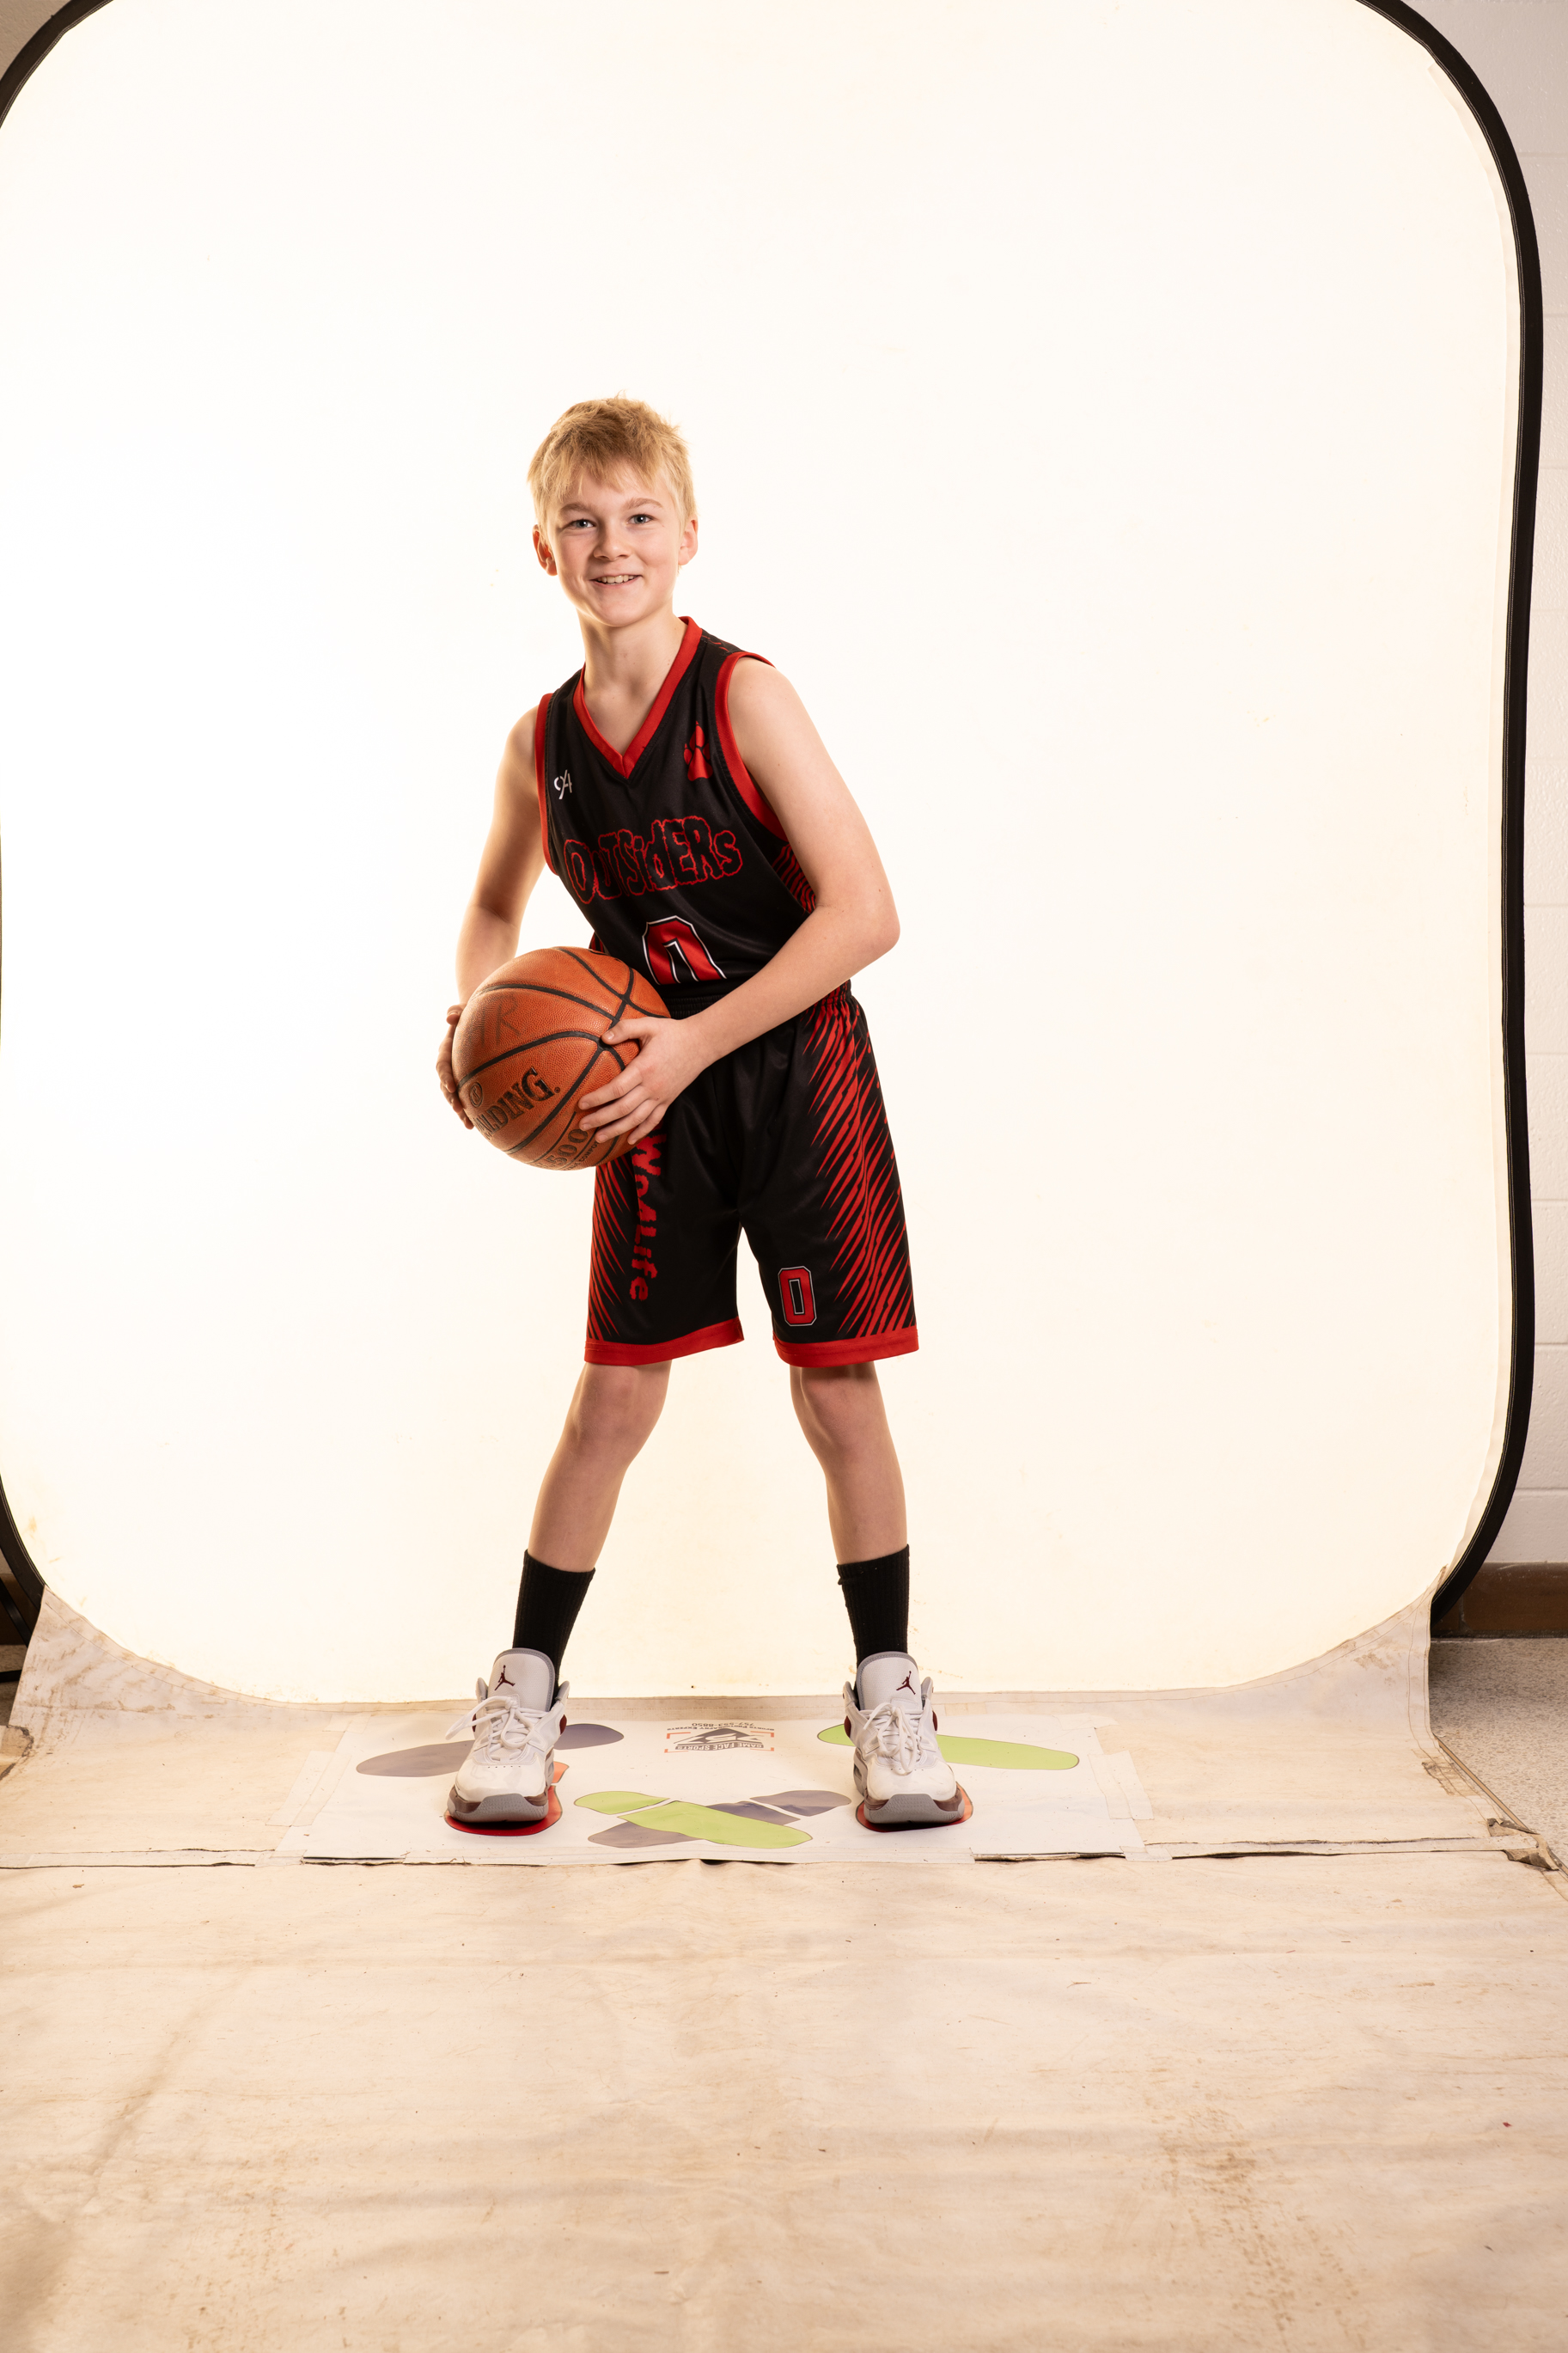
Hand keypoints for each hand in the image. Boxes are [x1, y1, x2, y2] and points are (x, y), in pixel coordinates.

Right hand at [437, 1004, 473, 1127]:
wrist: (479, 1024)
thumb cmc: (472, 1015)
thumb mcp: (465, 1009)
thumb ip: (457, 1010)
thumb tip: (450, 1016)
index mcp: (447, 1050)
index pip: (442, 1064)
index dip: (445, 1075)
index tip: (451, 1085)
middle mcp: (450, 1066)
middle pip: (446, 1086)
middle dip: (451, 1098)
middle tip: (459, 1108)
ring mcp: (458, 1076)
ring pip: (455, 1097)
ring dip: (460, 1111)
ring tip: (469, 1125)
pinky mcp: (469, 1083)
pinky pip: (467, 1099)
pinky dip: (471, 1113)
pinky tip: (478, 1127)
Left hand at [576, 1015, 705, 1148]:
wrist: (702, 1044)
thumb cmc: (672, 1032)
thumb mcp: (648, 1025)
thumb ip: (625, 1029)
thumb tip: (603, 1037)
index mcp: (644, 1068)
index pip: (616, 1089)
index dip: (597, 1098)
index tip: (581, 1103)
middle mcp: (652, 1087)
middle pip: (622, 1109)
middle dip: (600, 1119)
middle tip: (582, 1125)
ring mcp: (661, 1096)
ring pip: (636, 1119)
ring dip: (616, 1130)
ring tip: (599, 1137)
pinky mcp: (668, 1100)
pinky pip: (654, 1121)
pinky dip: (641, 1132)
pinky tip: (629, 1140)